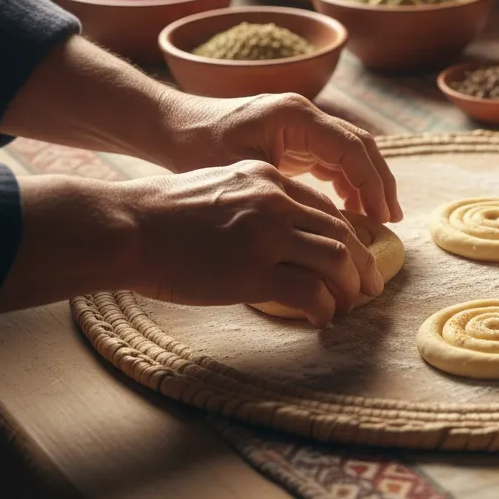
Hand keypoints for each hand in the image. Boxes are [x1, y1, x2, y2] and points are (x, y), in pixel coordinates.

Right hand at [126, 160, 382, 324]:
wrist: (127, 226)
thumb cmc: (160, 214)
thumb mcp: (217, 187)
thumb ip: (253, 203)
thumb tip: (277, 233)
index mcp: (268, 179)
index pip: (324, 209)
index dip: (347, 236)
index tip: (354, 258)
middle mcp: (276, 202)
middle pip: (340, 233)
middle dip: (362, 263)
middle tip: (371, 286)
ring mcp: (267, 236)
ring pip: (336, 259)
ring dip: (350, 286)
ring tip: (351, 305)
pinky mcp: (254, 272)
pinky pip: (310, 292)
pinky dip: (325, 307)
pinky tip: (322, 318)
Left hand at [166, 93, 401, 223]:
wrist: (170, 128)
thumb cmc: (195, 150)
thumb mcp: (238, 173)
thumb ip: (282, 193)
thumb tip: (325, 226)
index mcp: (295, 116)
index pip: (351, 149)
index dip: (371, 185)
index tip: (380, 219)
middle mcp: (305, 113)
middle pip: (360, 146)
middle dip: (380, 183)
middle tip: (391, 219)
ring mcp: (302, 123)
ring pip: (351, 151)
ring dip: (367, 182)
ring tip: (379, 219)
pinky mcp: (295, 136)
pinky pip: (333, 157)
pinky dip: (347, 182)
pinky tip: (350, 209)